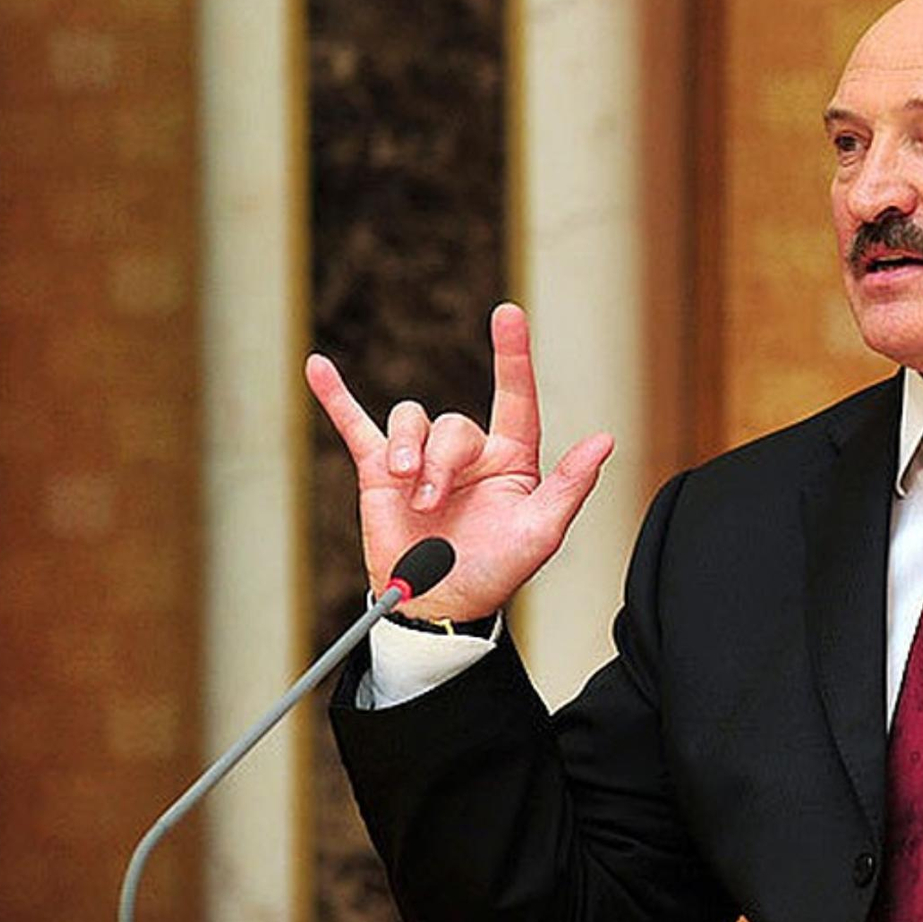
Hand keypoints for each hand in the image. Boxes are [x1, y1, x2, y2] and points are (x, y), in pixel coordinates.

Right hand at [305, 302, 613, 619]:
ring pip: (411, 420)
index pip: (516, 397)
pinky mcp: (379, 473)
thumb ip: (570, 485)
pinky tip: (318, 368)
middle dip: (439, 462)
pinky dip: (336, 397)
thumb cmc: (495, 572)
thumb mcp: (541, 533)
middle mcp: (467, 453)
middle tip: (431, 503)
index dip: (513, 356)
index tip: (509, 314)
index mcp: (511, 459)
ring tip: (404, 489)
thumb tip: (604, 440)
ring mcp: (421, 460)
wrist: (437, 607)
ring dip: (406, 450)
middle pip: (452, 424)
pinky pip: (356, 425)